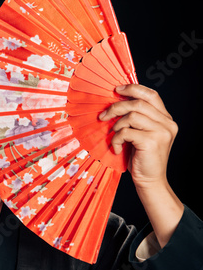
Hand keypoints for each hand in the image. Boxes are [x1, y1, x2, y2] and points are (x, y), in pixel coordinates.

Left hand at [100, 84, 182, 246]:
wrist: (150, 180)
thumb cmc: (141, 157)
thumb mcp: (140, 133)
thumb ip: (136, 118)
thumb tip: (115, 101)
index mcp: (165, 118)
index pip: (151, 94)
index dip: (133, 88)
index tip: (116, 89)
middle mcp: (167, 123)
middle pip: (138, 103)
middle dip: (116, 107)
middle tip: (103, 116)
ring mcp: (161, 132)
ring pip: (131, 116)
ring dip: (116, 126)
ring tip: (114, 137)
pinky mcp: (152, 141)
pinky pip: (126, 131)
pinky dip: (117, 139)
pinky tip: (117, 148)